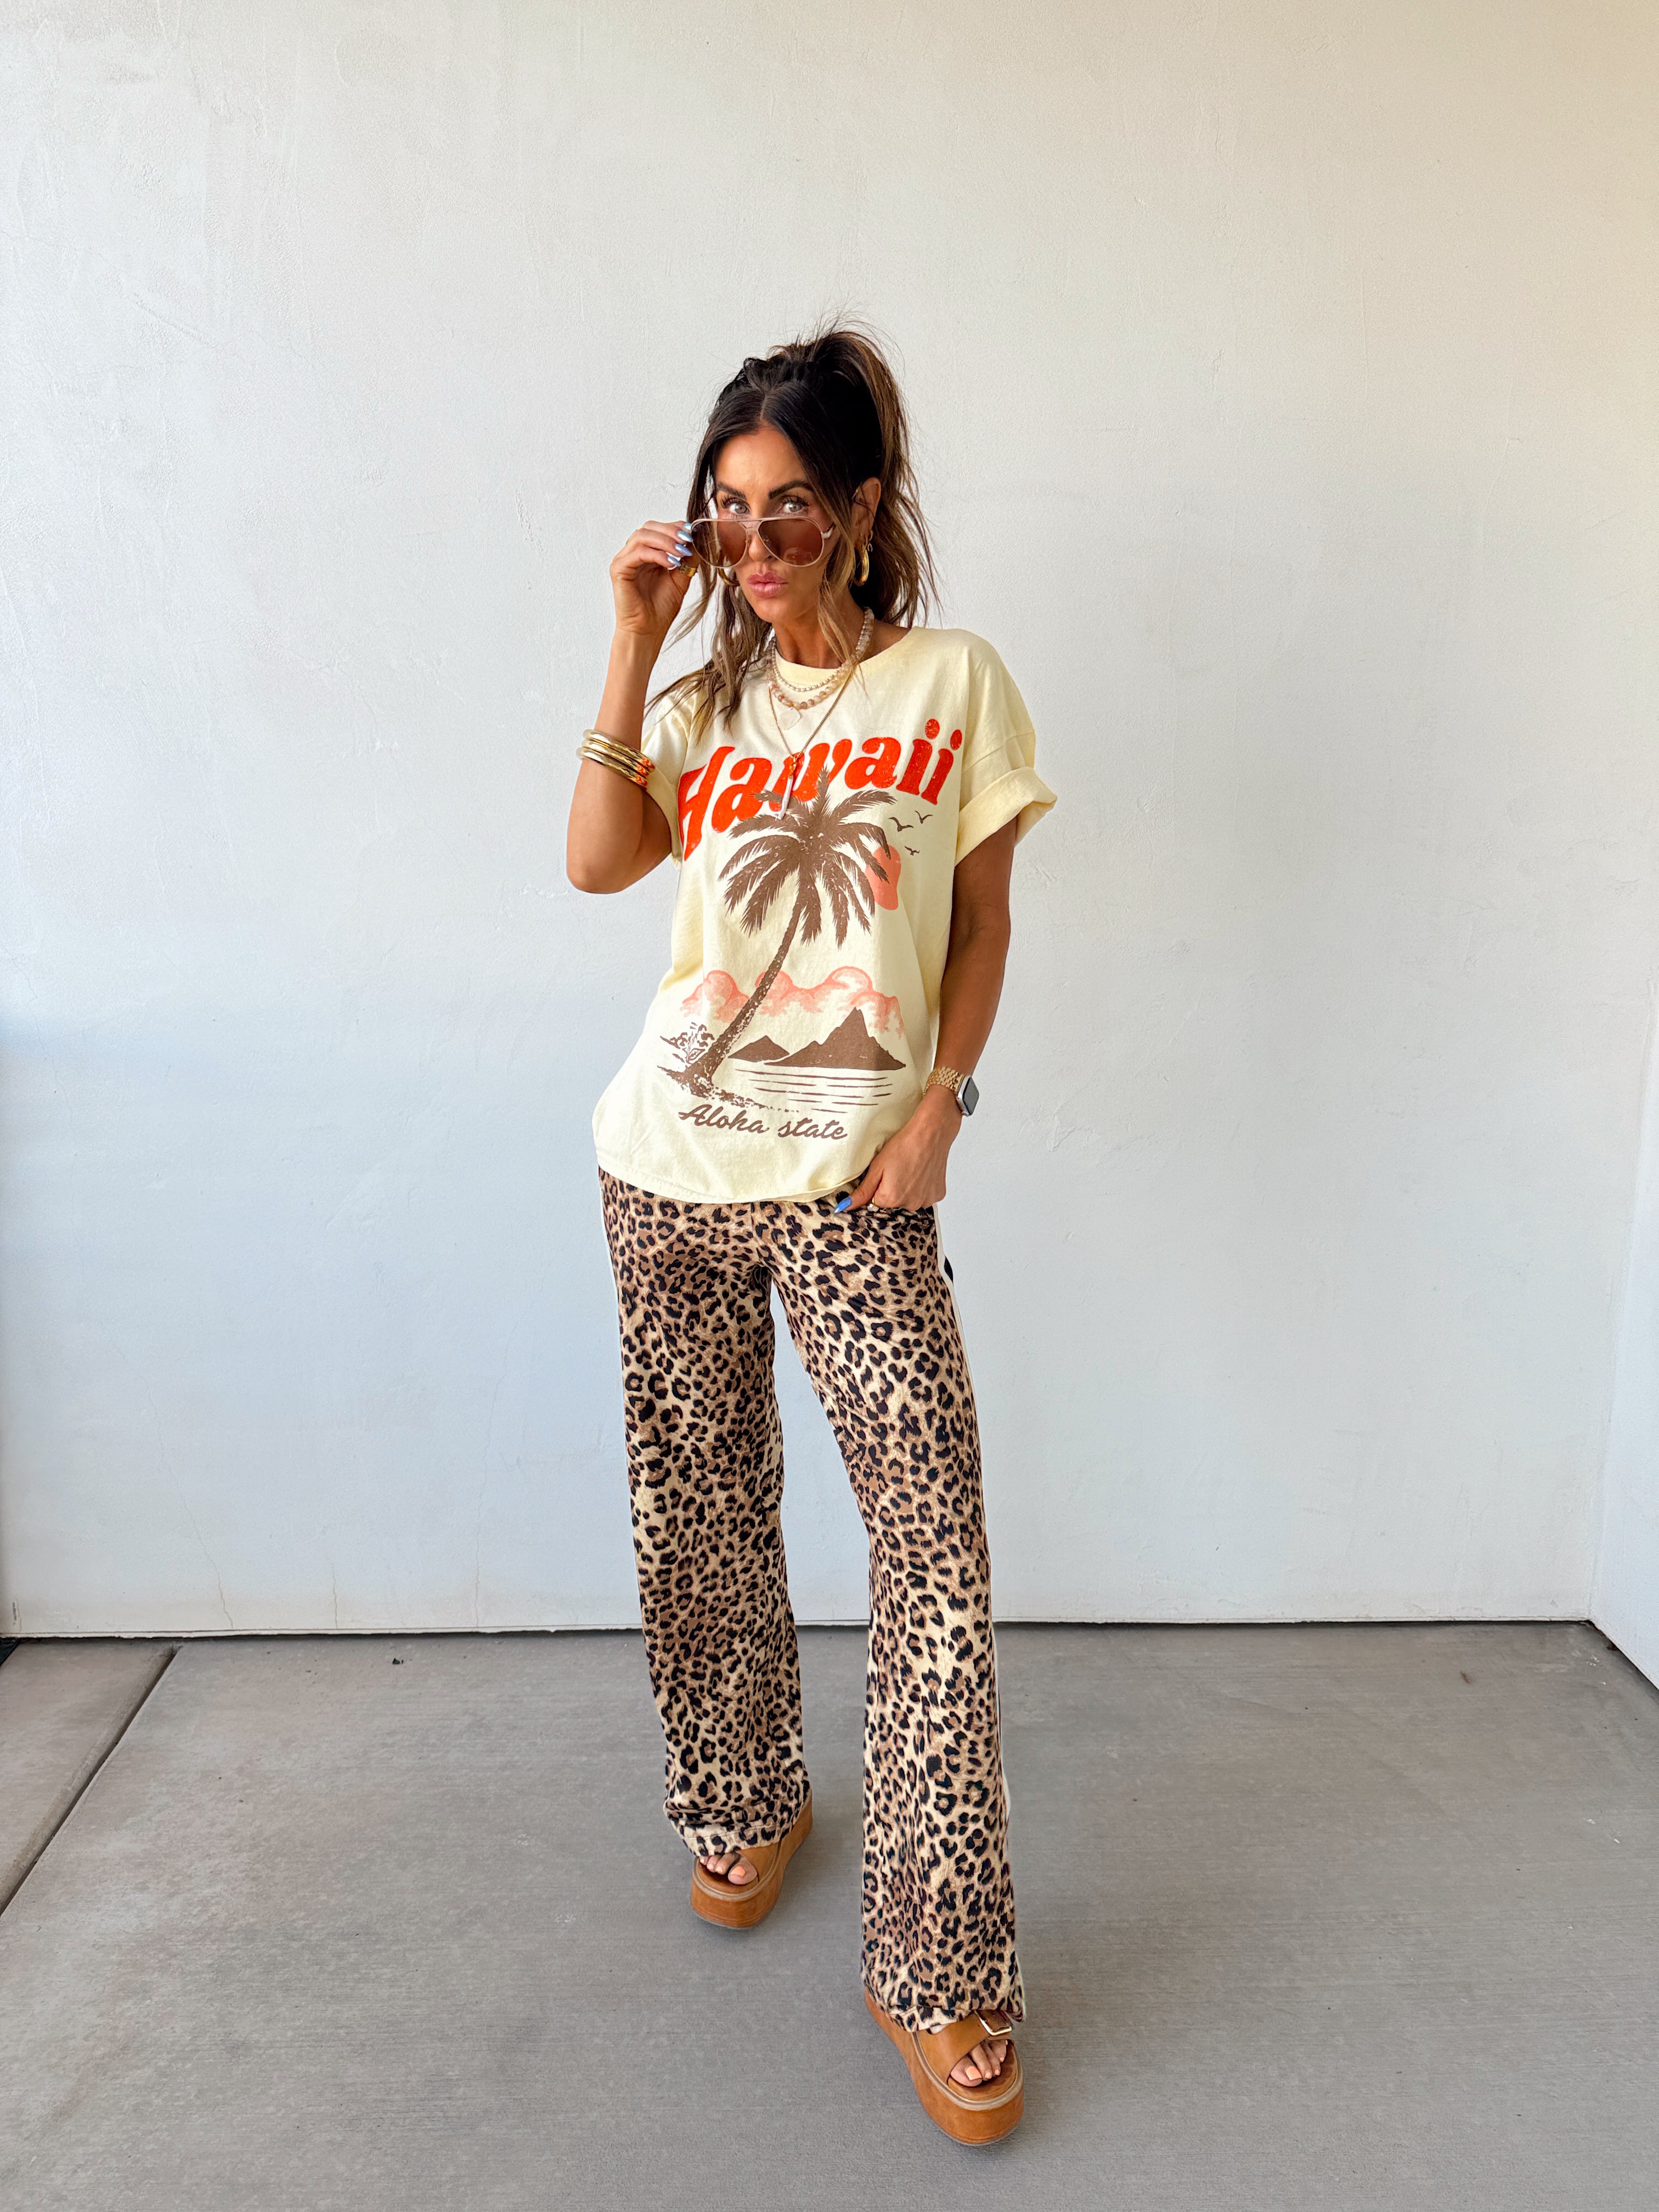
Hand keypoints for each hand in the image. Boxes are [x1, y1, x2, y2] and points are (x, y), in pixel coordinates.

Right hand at [610, 521, 698, 648]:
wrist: (648, 631)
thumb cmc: (661, 609)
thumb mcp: (681, 578)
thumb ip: (688, 559)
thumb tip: (699, 538)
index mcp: (647, 553)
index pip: (659, 529)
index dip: (675, 527)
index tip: (693, 533)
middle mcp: (634, 554)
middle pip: (649, 527)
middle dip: (670, 531)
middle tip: (687, 539)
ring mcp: (624, 560)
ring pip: (642, 536)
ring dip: (665, 540)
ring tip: (681, 552)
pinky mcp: (618, 569)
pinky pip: (637, 553)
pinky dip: (656, 554)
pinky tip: (670, 563)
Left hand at [840, 1086, 960, 1210]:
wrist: (930, 1133)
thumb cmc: (904, 1145)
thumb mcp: (877, 1167)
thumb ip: (862, 1191)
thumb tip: (846, 1206)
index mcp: (891, 1198)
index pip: (875, 1202)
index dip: (878, 1186)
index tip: (885, 1173)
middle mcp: (909, 1204)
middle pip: (893, 1202)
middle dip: (892, 1189)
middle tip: (898, 1168)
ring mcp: (926, 1200)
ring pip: (909, 1199)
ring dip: (908, 1189)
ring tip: (910, 1168)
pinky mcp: (938, 1194)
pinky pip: (924, 1196)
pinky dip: (922, 1187)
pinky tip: (921, 1171)